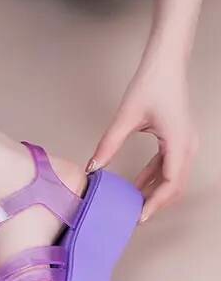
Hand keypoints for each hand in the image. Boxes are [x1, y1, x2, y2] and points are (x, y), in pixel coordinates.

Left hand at [87, 60, 197, 222]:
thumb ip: (108, 144)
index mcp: (178, 141)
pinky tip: (137, 187)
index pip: (170, 182)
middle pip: (175, 185)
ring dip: (155, 193)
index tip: (139, 216)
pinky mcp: (178, 140)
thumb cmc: (151, 84)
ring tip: (133, 206)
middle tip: (134, 217)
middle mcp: (187, 145)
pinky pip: (168, 167)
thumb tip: (93, 167)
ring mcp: (185, 143)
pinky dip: (154, 179)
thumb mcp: (125, 117)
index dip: (156, 203)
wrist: (166, 63)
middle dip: (156, 203)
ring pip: (173, 178)